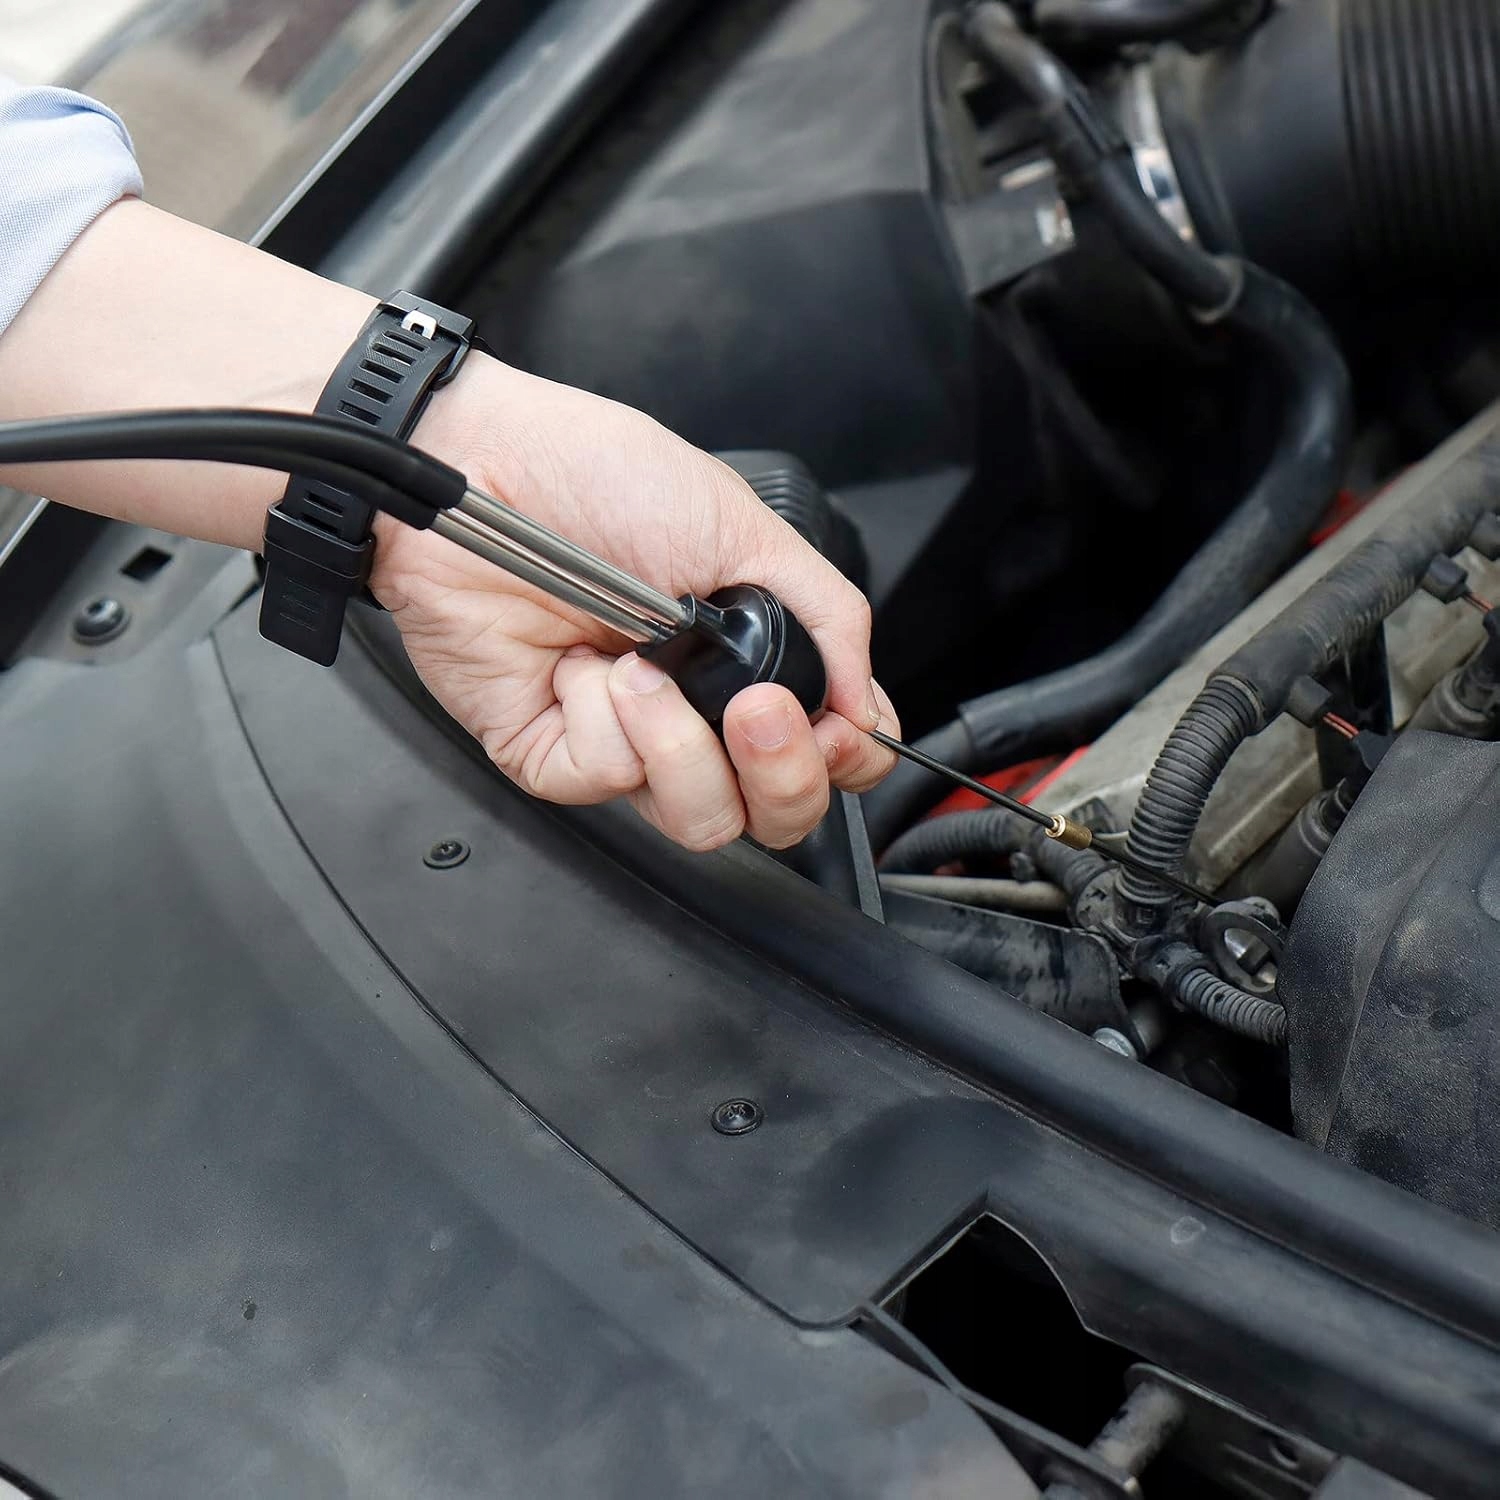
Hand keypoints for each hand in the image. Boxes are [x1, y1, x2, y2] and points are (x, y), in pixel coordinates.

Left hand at [370, 355, 898, 850]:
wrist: (483, 472)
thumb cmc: (598, 477)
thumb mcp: (743, 528)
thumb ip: (827, 616)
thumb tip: (867, 702)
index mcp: (750, 661)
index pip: (827, 755)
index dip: (842, 760)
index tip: (833, 724)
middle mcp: (696, 712)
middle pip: (773, 814)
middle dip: (782, 773)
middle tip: (758, 711)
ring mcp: (627, 741)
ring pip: (700, 818)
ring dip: (682, 746)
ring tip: (643, 668)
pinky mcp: (555, 757)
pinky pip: (610, 780)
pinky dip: (603, 718)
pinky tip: (576, 663)